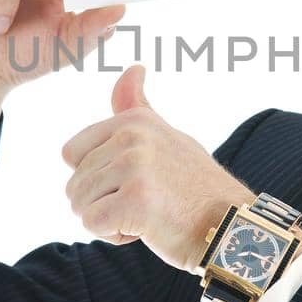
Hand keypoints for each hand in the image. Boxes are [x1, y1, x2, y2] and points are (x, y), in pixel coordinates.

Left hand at [61, 64, 256, 273]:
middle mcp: (132, 136)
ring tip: (146, 214)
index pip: (71, 154)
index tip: (133, 182)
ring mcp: (134, 166)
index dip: (96, 177)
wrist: (229, 224)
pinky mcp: (135, 200)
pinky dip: (113, 234)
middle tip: (146, 202)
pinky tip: (145, 228)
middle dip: (102, 202)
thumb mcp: (165, 136)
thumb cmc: (193, 187)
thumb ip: (136, 106)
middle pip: (75, 183)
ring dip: (108, 220)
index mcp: (134, 120)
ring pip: (79, 205)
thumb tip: (133, 67)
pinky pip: (92, 224)